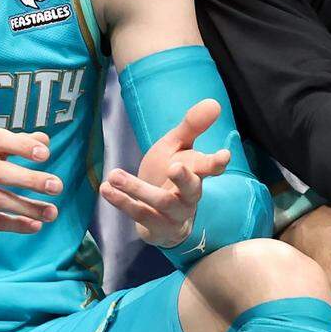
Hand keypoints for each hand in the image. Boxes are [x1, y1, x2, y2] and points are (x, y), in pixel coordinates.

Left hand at [99, 98, 229, 247]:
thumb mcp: (178, 147)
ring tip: (114, 174)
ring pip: (160, 203)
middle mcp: (190, 196)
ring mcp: (174, 215)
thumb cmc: (169, 172)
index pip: (210, 168)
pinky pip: (140, 215)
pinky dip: (122, 202)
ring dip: (136, 188)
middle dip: (183, 178)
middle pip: (191, 189)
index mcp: (197, 173)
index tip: (224, 156)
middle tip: (174, 166)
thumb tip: (214, 103)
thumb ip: (192, 126)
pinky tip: (106, 188)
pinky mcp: (157, 228)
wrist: (160, 214)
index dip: (216, 162)